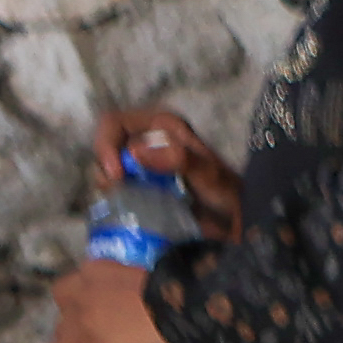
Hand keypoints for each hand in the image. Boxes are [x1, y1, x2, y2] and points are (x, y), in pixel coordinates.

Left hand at [48, 258, 171, 342]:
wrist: (181, 307)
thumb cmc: (177, 294)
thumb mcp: (145, 282)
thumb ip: (131, 291)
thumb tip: (141, 312)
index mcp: (95, 271)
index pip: (70, 289)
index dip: (76, 307)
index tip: (86, 320)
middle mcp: (80, 293)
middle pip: (63, 318)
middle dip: (72, 334)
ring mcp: (81, 320)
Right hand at [90, 107, 239, 231]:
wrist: (236, 219)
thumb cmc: (227, 191)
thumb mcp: (207, 172)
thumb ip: (177, 158)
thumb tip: (135, 152)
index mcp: (161, 125)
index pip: (115, 123)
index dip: (107, 145)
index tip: (117, 175)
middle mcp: (147, 139)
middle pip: (106, 146)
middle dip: (105, 167)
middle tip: (118, 190)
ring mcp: (142, 164)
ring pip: (107, 168)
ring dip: (109, 184)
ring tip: (127, 199)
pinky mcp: (141, 186)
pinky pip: (116, 187)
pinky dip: (116, 196)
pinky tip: (128, 207)